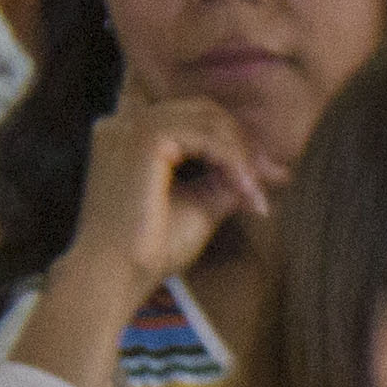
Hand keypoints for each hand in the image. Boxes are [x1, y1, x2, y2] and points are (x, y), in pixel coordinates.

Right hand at [66, 93, 282, 317]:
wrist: (116, 275)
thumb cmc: (150, 248)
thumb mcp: (199, 206)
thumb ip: (225, 182)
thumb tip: (266, 170)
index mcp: (130, 137)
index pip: (193, 118)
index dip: (234, 141)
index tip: (268, 175)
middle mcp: (125, 123)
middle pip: (204, 111)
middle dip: (243, 144)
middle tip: (270, 178)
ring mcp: (131, 127)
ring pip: (209, 120)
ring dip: (241, 156)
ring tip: (254, 193)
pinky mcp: (145, 140)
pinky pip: (206, 137)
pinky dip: (233, 161)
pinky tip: (244, 190)